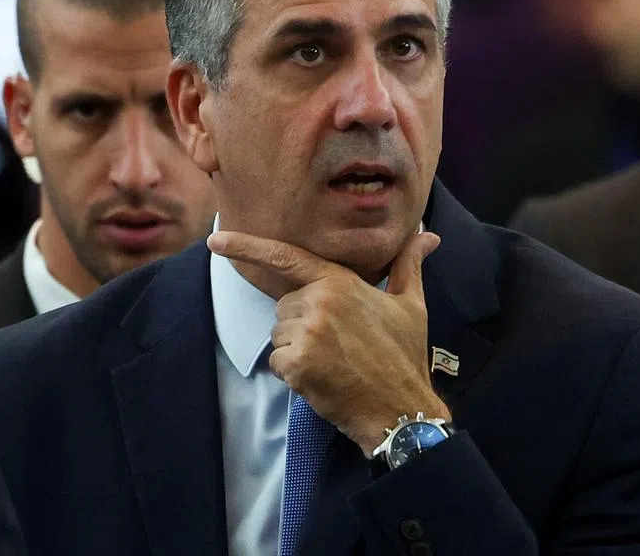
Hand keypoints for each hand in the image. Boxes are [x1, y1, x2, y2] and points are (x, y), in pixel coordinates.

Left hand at [206, 230, 448, 455]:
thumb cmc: (405, 354)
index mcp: (340, 282)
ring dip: (297, 349)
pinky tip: (323, 378)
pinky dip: (293, 372)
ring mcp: (307, 334)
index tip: (213, 238)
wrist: (401, 406)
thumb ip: (409, 263)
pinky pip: (277, 360)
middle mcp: (319, 302)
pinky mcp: (296, 364)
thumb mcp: (411, 304)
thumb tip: (426, 232)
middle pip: (285, 306)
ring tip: (334, 360)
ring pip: (279, 333)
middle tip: (340, 343)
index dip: (246, 245)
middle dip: (303, 323)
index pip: (286, 257)